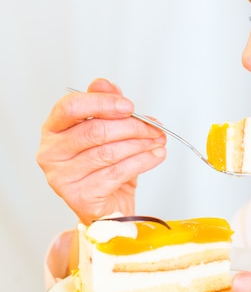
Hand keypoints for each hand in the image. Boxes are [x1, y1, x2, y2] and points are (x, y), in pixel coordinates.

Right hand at [37, 78, 166, 223]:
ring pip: (108, 152)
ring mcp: (61, 176)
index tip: (130, 106)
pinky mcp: (79, 196)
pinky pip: (116, 173)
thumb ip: (105, 105)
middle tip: (155, 126)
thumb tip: (105, 84)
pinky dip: (142, 162)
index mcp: (53, 129)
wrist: (108, 207)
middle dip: (132, 126)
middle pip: (95, 130)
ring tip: (159, 140)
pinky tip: (155, 156)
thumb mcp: (107, 131)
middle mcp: (51, 152)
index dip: (102, 103)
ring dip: (140, 144)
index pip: (70, 107)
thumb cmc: (104, 167)